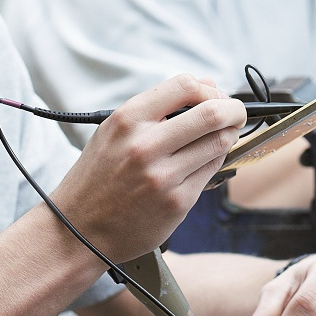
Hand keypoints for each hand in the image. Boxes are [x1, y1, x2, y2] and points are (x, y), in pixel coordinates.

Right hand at [52, 74, 245, 263]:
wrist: (78, 230)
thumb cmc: (98, 178)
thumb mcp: (113, 132)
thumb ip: (155, 110)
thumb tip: (205, 87)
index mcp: (128, 120)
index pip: (185, 85)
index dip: (211, 88)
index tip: (216, 95)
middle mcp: (145, 145)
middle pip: (212, 113)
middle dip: (234, 109)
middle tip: (237, 113)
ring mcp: (163, 176)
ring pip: (219, 142)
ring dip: (229, 134)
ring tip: (225, 134)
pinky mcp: (177, 202)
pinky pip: (212, 170)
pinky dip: (216, 159)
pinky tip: (207, 158)